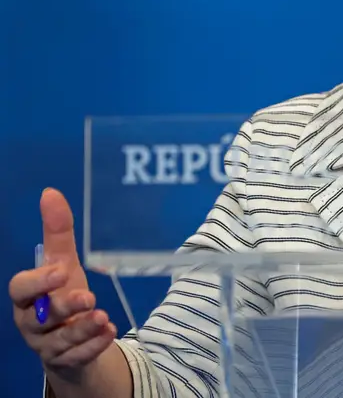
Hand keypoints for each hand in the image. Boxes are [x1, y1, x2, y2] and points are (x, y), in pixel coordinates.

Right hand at [9, 188, 116, 374]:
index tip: (60, 271)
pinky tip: (110, 331)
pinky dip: (94, 345)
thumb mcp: (63, 264)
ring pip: (59, 340)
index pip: (21, 289)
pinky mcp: (67, 360)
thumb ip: (57, 232)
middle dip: (62, 307)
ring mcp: (48, 344)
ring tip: (102, 316)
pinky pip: (77, 356)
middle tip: (87, 296)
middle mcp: (32, 322)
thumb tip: (51, 192)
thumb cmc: (63, 294)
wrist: (73, 337)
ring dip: (81, 328)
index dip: (38, 282)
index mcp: (28, 297)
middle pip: (40, 317)